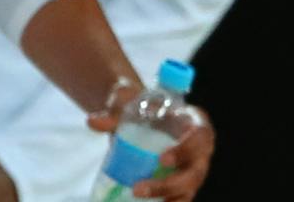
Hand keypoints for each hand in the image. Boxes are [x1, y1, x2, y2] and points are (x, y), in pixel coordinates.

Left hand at [88, 93, 212, 200]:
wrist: (136, 117)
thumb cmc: (138, 106)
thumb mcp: (126, 101)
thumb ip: (114, 110)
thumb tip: (93, 122)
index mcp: (195, 122)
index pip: (201, 136)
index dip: (186, 151)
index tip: (163, 160)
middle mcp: (200, 148)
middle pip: (195, 171)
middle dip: (169, 184)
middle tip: (138, 188)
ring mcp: (193, 168)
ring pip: (188, 188)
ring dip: (165, 196)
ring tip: (137, 195)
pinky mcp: (183, 182)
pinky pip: (180, 197)